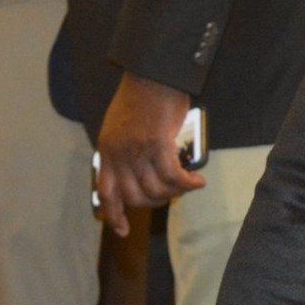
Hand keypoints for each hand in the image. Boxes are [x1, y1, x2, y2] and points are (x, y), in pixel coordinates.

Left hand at [95, 71, 205, 235]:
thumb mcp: (122, 126)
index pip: (106, 192)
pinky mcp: (157, 144)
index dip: (115, 215)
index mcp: (107, 151)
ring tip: (189, 185)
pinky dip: (188, 183)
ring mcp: (137, 150)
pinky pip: (174, 176)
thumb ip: (127, 150)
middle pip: (136, 196)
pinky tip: (198, 182)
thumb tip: (145, 172)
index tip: (124, 230)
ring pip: (157, 189)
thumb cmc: (143, 95)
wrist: (152, 73)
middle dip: (157, 202)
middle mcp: (118, 154)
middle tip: (173, 194)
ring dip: (176, 193)